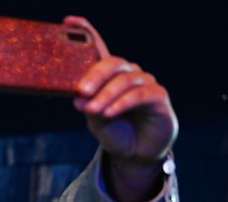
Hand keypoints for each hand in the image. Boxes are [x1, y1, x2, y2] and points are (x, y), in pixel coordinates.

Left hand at [65, 16, 177, 190]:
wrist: (136, 154)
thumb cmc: (115, 131)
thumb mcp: (96, 120)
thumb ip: (88, 107)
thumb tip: (78, 98)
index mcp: (109, 76)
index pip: (99, 48)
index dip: (86, 31)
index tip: (69, 21)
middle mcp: (128, 74)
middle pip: (112, 63)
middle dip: (94, 76)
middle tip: (81, 92)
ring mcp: (145, 83)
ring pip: (124, 81)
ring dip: (106, 95)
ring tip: (93, 110)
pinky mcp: (158, 96)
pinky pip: (139, 94)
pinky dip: (122, 103)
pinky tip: (109, 112)